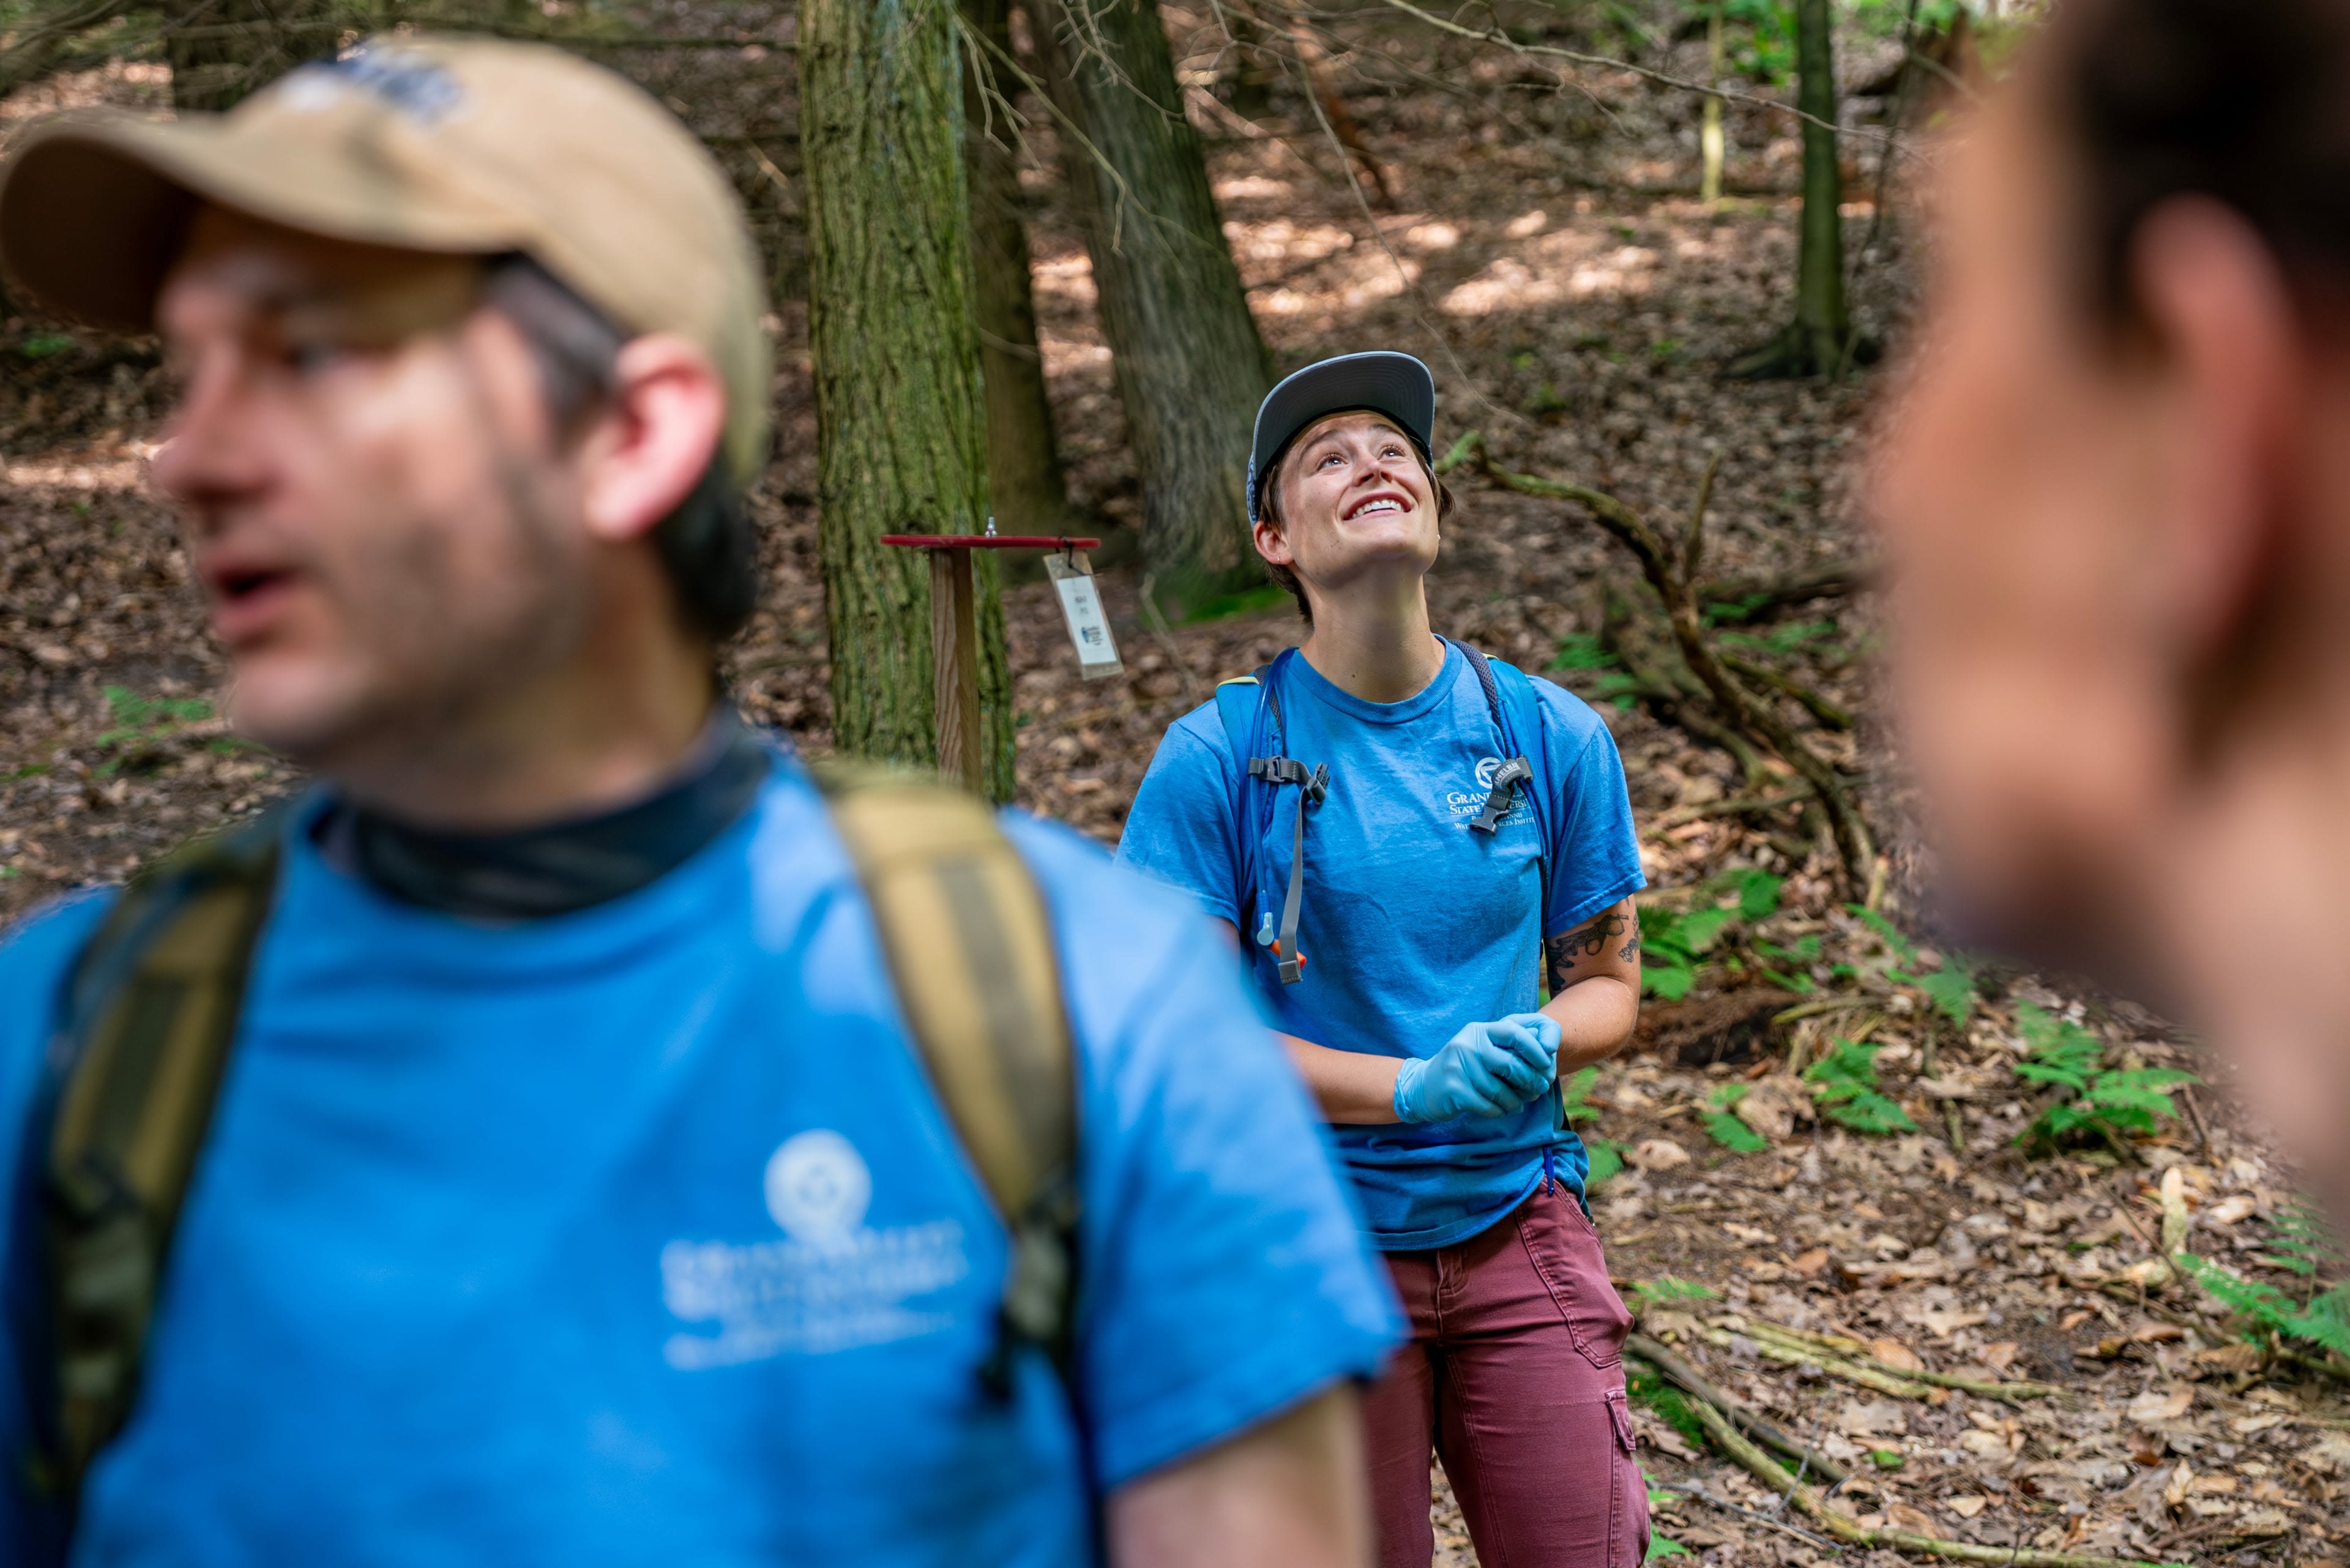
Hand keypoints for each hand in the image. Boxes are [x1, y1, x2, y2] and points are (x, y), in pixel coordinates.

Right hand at [1392, 1013, 1560, 1122]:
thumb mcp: (1483, 1049)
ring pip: (1499, 1090)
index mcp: (1479, 1030)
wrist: (1424, 1087)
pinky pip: (1487, 1105)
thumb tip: (1548, 1051)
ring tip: (1517, 1105)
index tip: (1547, 1065)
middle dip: (1530, 1081)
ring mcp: (1457, 1066)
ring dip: (1514, 1102)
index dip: (1535, 1048)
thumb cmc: (1465, 1069)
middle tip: (1539, 1091)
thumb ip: (1510, 1046)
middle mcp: (1467, 1044)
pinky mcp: (1453, 1089)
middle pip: (1510, 1064)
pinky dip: (1497, 1111)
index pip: (1513, 1032)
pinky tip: (1498, 1110)